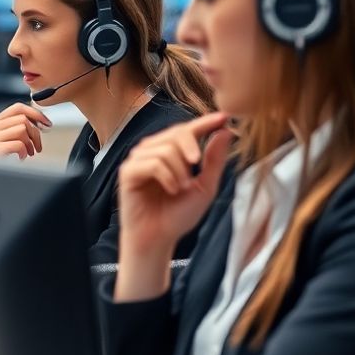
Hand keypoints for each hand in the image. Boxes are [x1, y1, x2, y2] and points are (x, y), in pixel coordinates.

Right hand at [0, 102, 51, 159]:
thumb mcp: (5, 141)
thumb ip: (16, 129)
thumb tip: (39, 122)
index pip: (17, 108)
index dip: (35, 113)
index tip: (46, 123)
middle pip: (23, 119)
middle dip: (35, 133)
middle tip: (36, 146)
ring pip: (22, 129)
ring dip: (30, 144)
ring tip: (28, 153)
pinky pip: (19, 144)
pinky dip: (24, 152)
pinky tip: (21, 158)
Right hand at [115, 112, 232, 300]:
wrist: (158, 238)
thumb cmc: (178, 215)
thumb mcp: (205, 187)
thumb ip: (214, 160)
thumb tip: (225, 132)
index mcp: (170, 152)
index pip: (188, 130)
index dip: (205, 122)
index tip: (224, 117)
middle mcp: (152, 150)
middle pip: (177, 133)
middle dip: (192, 151)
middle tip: (196, 172)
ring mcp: (138, 159)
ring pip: (166, 148)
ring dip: (180, 171)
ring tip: (179, 189)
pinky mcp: (128, 171)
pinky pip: (153, 162)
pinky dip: (167, 177)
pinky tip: (169, 190)